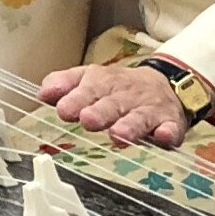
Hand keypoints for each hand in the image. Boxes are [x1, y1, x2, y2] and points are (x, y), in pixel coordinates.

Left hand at [40, 60, 188, 146]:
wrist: (167, 82)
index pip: (90, 89)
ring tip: (118, 133)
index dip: (77, 99)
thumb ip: (66, 84)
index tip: (65, 109)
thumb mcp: (92, 78)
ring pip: (140, 117)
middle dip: (101, 112)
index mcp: (105, 84)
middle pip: (114, 103)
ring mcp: (150, 109)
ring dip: (131, 124)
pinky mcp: (170, 122)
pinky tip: (164, 136)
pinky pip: (171, 128)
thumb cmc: (120, 88)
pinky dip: (168, 132)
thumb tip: (43, 93)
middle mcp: (127, 95)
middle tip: (89, 120)